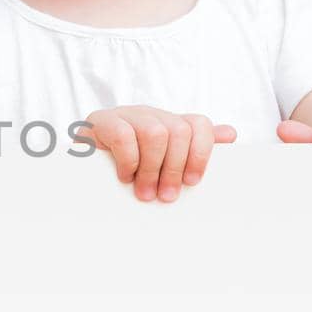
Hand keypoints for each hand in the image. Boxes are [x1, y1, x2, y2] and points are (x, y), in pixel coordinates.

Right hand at [79, 106, 236, 200]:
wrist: (81, 166)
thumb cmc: (127, 167)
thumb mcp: (163, 160)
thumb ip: (193, 147)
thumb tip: (230, 134)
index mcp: (168, 122)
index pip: (198, 124)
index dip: (201, 153)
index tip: (192, 182)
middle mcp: (150, 114)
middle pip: (178, 130)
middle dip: (174, 168)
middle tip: (165, 196)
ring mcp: (125, 115)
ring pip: (155, 133)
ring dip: (151, 169)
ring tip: (144, 192)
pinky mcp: (100, 121)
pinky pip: (123, 136)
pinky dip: (128, 161)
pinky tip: (124, 176)